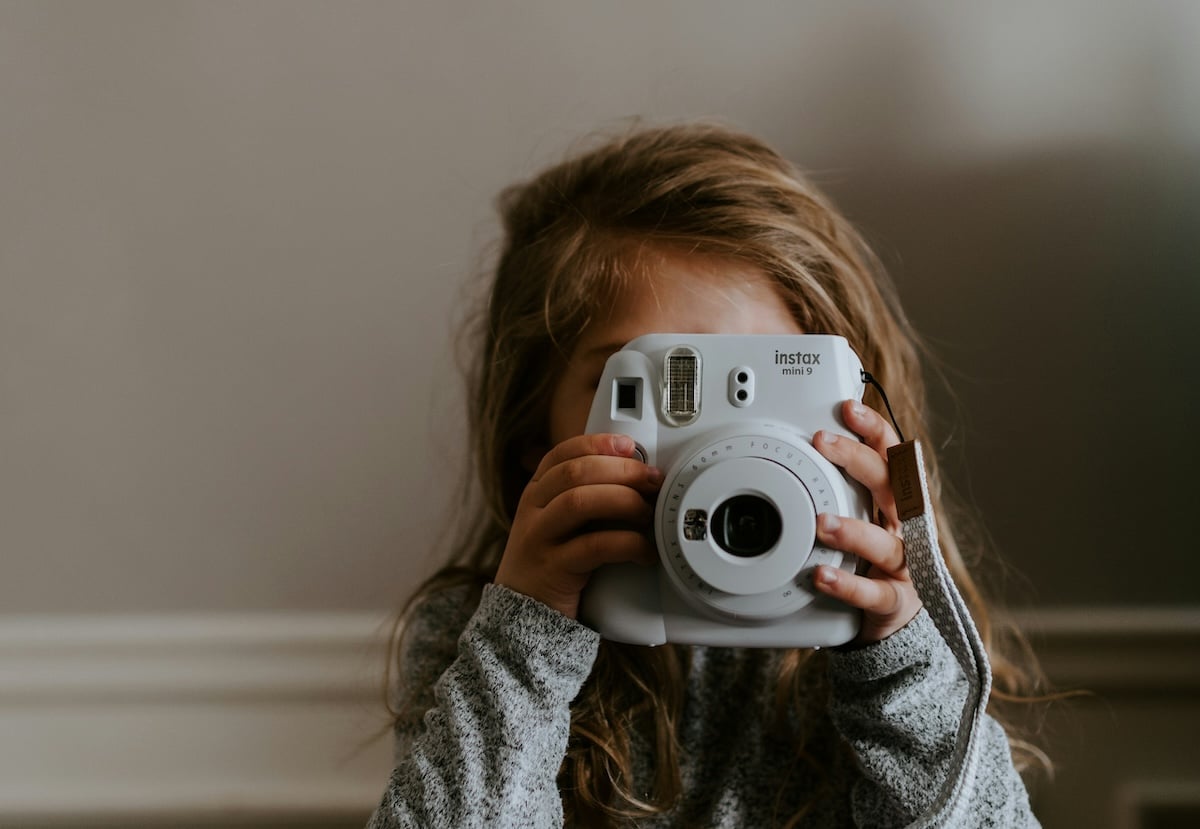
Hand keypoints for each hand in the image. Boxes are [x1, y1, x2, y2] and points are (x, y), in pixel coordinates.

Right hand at [494, 434, 662, 618]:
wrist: (522, 612)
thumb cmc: (551, 562)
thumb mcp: (559, 522)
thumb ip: (585, 496)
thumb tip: (636, 476)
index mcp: (536, 492)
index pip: (562, 453)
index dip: (597, 443)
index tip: (630, 445)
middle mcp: (534, 509)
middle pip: (575, 472)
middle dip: (621, 470)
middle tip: (653, 480)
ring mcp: (539, 538)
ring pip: (579, 502)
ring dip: (623, 501)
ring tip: (648, 513)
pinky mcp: (553, 569)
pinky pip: (594, 547)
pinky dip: (627, 544)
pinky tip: (644, 552)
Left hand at [812, 401, 921, 644]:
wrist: (896, 616)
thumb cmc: (872, 558)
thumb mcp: (860, 515)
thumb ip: (841, 486)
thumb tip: (808, 443)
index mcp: (896, 502)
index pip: (892, 456)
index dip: (874, 430)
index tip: (848, 408)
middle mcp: (906, 527)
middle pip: (891, 486)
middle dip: (857, 460)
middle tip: (822, 443)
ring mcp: (904, 565)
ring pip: (885, 542)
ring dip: (852, 530)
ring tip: (820, 523)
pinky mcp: (895, 600)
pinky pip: (874, 593)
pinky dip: (848, 585)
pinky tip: (822, 576)